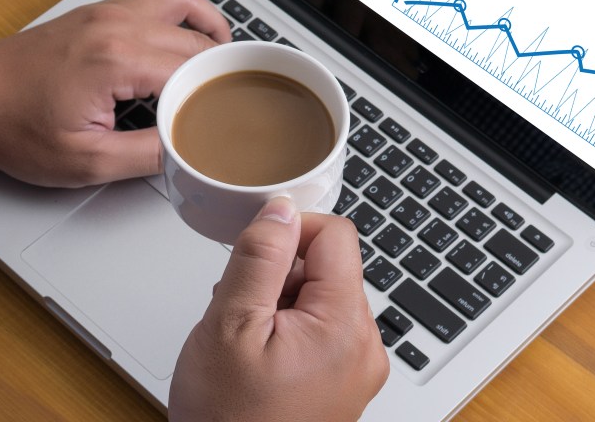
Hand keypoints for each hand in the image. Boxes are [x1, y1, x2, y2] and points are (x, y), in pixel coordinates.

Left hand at [0, 0, 230, 185]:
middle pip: (196, 36)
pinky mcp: (98, 9)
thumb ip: (145, 155)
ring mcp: (107, 11)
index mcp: (118, 60)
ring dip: (210, 24)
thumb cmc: (13, 126)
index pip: (194, 72)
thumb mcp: (83, 161)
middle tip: (233, 97)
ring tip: (226, 56)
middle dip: (222, 66)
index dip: (218, 97)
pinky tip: (187, 33)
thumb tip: (187, 150)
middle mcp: (118, 25)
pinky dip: (183, 9)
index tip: (230, 119)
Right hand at [170, 198, 388, 421]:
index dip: (291, 230)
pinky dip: (286, 330)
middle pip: (329, 267)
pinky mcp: (342, 385)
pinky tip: (255, 355)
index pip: (336, 235)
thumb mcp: (231, 324)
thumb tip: (281, 208)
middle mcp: (364, 346)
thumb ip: (260, 257)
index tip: (255, 249)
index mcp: (346, 326)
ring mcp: (356, 369)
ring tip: (243, 339)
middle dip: (280, 274)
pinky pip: (319, 332)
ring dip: (279, 302)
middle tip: (239, 309)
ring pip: (320, 298)